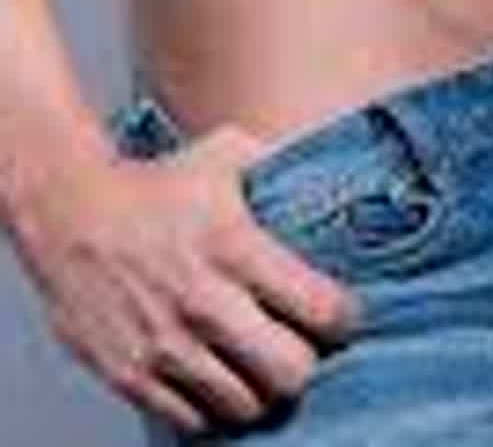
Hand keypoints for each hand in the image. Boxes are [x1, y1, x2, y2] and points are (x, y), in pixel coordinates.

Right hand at [10, 124, 361, 436]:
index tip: (342, 314)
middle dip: (308, 364)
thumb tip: (331, 159)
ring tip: (262, 367)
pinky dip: (214, 408)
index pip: (320, 308)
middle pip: (290, 372)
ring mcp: (166, 344)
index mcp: (236, 246)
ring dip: (262, 390)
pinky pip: (192, 420)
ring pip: (244, 404)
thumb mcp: (228, 153)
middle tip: (304, 347)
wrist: (68, 212)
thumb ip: (282, 160)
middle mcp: (205, 302)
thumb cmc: (155, 184)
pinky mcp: (130, 374)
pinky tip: (221, 380)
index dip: (344, 318)